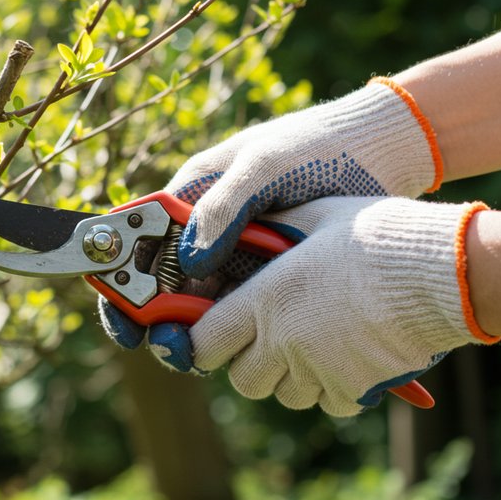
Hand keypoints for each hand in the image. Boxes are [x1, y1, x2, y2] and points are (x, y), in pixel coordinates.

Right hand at [101, 78, 441, 369]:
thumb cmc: (315, 146)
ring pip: (201, 307)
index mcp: (189, 199)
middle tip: (176, 348)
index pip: (135, 243)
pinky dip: (239, 333)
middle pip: (162, 286)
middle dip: (160, 321)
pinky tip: (251, 348)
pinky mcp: (269, 280)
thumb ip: (223, 207)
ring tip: (211, 353)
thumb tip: (187, 262)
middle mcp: (205, 233)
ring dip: (199, 334)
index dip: (120, 283)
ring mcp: (237, 259)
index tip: (127, 322)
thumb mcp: (265, 166)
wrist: (380, 154)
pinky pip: (241, 313)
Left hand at [191, 196, 496, 415]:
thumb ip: (269, 231)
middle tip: (268, 339)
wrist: (443, 270)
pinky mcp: (355, 390)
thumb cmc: (376, 234)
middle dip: (248, 363)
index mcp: (264, 299)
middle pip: (243, 380)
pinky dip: (332, 387)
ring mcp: (320, 370)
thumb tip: (239, 230)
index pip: (204, 344)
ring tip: (315, 341)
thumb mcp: (313, 217)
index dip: (201, 343)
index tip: (210, 334)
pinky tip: (349, 354)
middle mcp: (283, 341)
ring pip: (286, 394)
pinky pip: (329, 402)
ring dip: (291, 376)